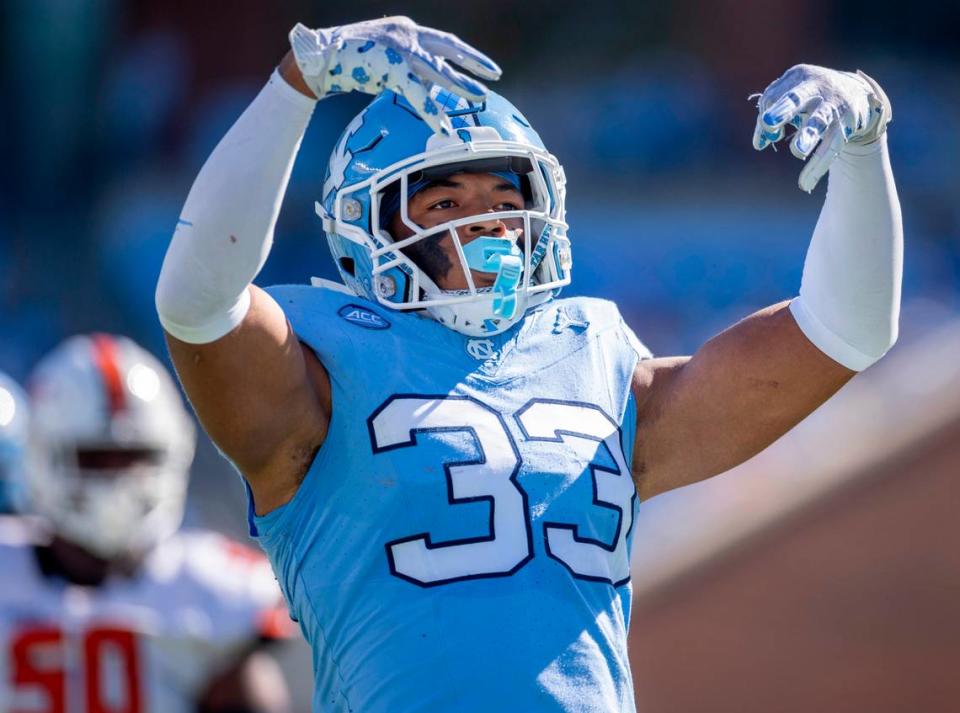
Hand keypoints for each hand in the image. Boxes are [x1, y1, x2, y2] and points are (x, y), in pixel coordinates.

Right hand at [289, 16, 500, 134]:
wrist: (318, 57)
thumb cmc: (348, 60)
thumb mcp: (383, 58)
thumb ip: (405, 67)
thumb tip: (424, 87)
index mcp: (406, 30)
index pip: (443, 41)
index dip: (466, 53)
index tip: (486, 66)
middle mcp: (406, 34)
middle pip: (447, 48)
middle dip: (474, 62)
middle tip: (496, 74)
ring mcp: (398, 49)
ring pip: (437, 70)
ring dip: (460, 84)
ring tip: (480, 97)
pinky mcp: (388, 67)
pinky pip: (416, 92)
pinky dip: (431, 110)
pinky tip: (443, 125)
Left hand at [752, 64, 891, 191]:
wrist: (858, 93)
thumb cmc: (814, 96)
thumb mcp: (792, 99)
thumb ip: (772, 118)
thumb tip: (759, 144)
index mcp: (799, 77)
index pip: (773, 97)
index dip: (766, 118)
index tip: (770, 131)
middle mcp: (818, 87)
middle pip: (797, 99)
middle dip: (783, 110)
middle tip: (769, 122)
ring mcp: (834, 105)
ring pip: (819, 121)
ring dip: (807, 135)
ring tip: (797, 151)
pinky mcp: (847, 124)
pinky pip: (831, 147)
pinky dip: (817, 166)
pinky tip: (805, 184)